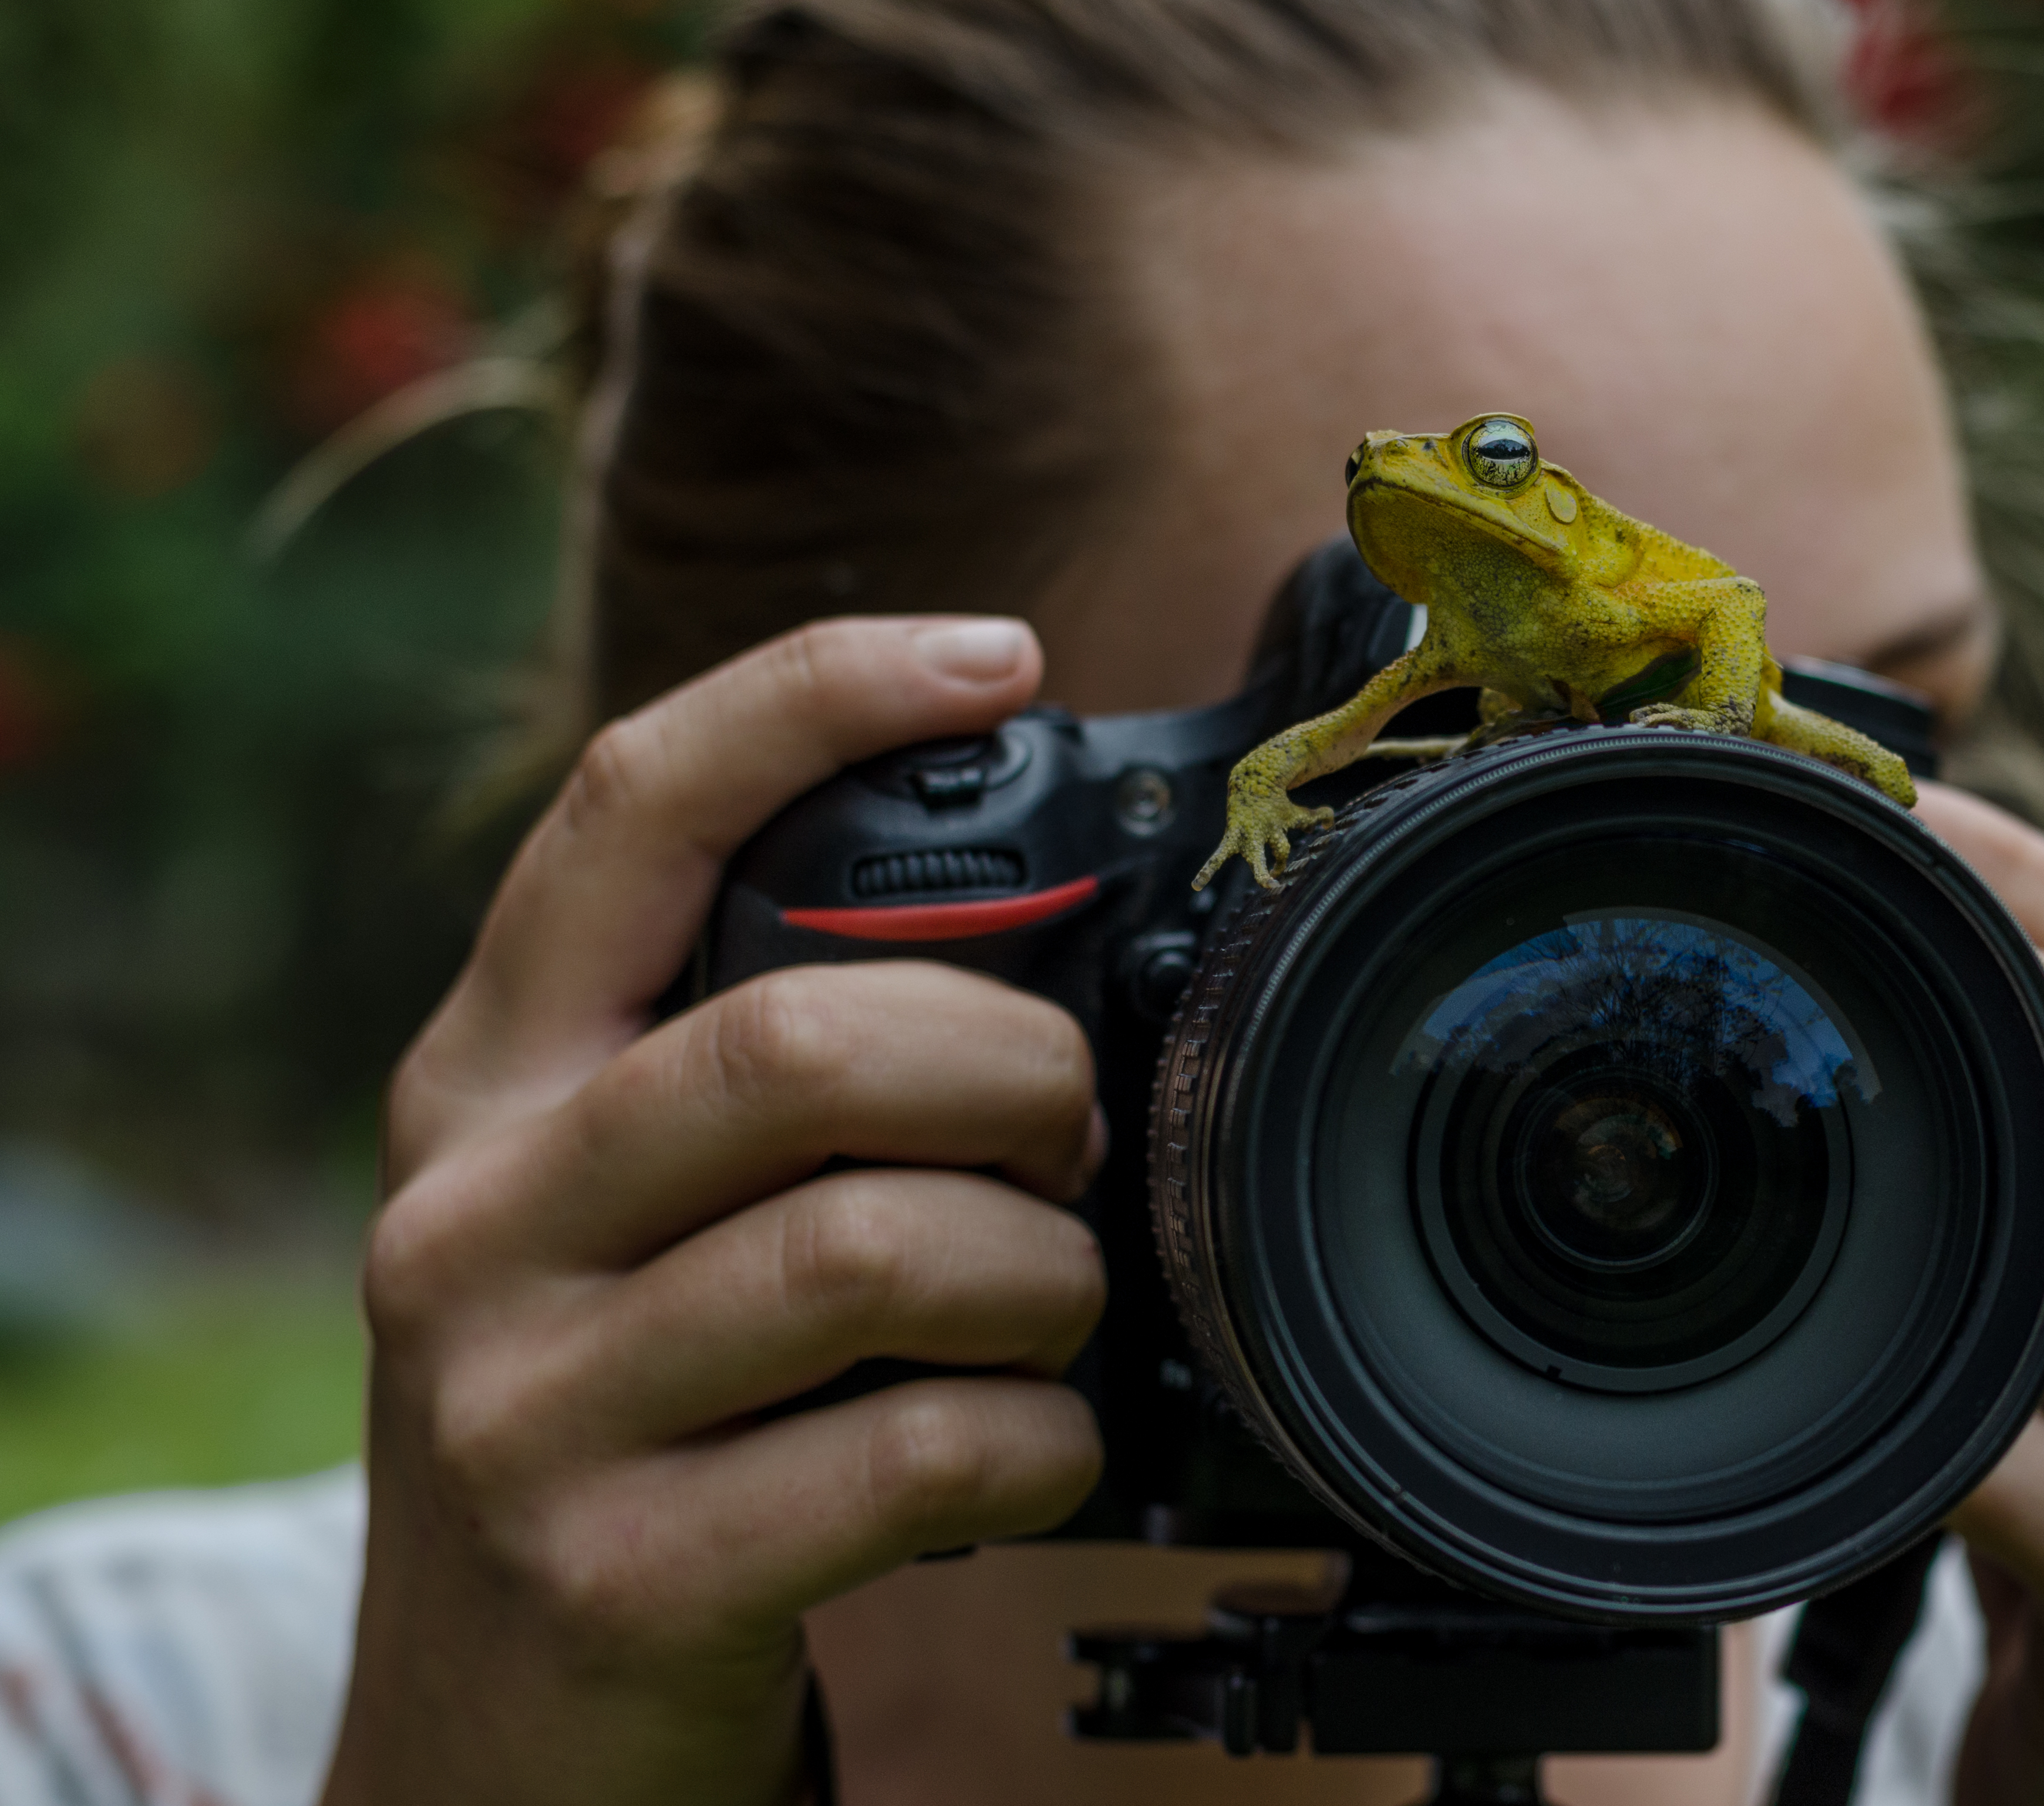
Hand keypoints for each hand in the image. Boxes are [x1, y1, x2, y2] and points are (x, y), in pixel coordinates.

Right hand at [323, 619, 1109, 1805]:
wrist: (491, 1732)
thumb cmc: (629, 1416)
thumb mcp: (626, 1218)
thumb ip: (758, 1076)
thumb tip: (1044, 953)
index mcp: (489, 1083)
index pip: (632, 809)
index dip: (818, 695)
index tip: (994, 656)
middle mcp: (472, 1217)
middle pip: (801, 1038)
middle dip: (1009, 1068)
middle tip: (1071, 1127)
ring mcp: (524, 1405)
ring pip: (874, 1248)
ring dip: (1043, 1272)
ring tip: (1054, 1305)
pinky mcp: (615, 1574)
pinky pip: (916, 1452)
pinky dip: (1034, 1437)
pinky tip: (1031, 1448)